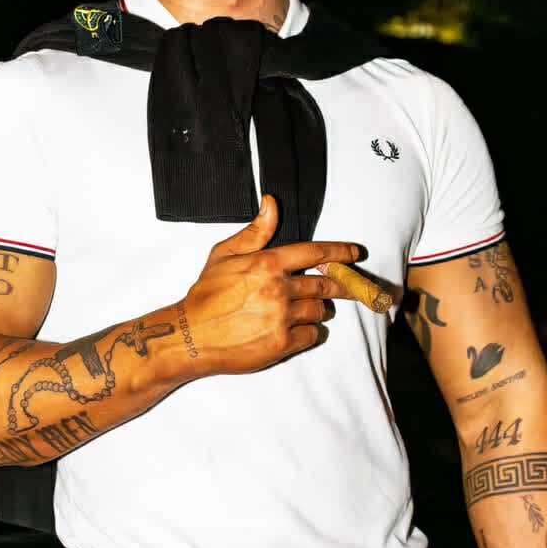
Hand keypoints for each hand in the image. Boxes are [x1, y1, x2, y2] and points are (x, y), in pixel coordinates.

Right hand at [183, 194, 359, 374]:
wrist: (190, 336)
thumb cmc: (206, 296)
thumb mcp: (224, 255)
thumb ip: (254, 232)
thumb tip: (271, 203)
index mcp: (267, 264)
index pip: (315, 253)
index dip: (340, 252)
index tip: (356, 253)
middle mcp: (278, 289)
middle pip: (324, 284)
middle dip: (338, 285)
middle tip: (345, 287)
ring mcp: (282, 318)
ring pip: (320, 310)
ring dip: (319, 309)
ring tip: (307, 309)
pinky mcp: (282, 344)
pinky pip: (313, 335)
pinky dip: (312, 332)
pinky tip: (299, 329)